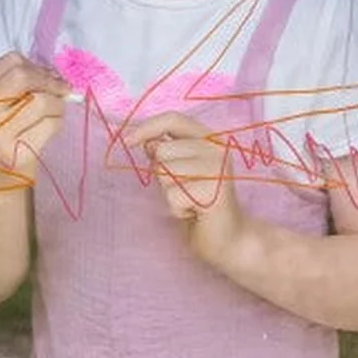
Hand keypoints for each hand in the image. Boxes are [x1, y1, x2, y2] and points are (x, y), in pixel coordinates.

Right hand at [0, 52, 70, 176]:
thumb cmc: (6, 121)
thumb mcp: (3, 94)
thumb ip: (25, 76)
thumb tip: (57, 74)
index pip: (13, 62)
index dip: (37, 65)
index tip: (48, 74)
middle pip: (24, 77)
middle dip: (49, 80)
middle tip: (62, 87)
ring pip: (42, 101)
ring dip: (57, 102)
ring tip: (53, 109)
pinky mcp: (19, 153)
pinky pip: (52, 124)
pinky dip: (58, 120)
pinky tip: (49, 125)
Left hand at [121, 111, 241, 247]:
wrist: (229, 238)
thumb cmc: (198, 204)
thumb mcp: (177, 172)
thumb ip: (165, 152)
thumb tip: (144, 140)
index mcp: (209, 138)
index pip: (173, 119)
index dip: (147, 127)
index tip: (128, 141)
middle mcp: (216, 148)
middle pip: (162, 150)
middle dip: (162, 175)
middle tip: (184, 190)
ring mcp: (218, 167)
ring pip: (165, 173)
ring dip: (169, 193)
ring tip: (190, 202)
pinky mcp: (215, 190)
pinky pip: (172, 196)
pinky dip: (177, 210)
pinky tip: (195, 213)